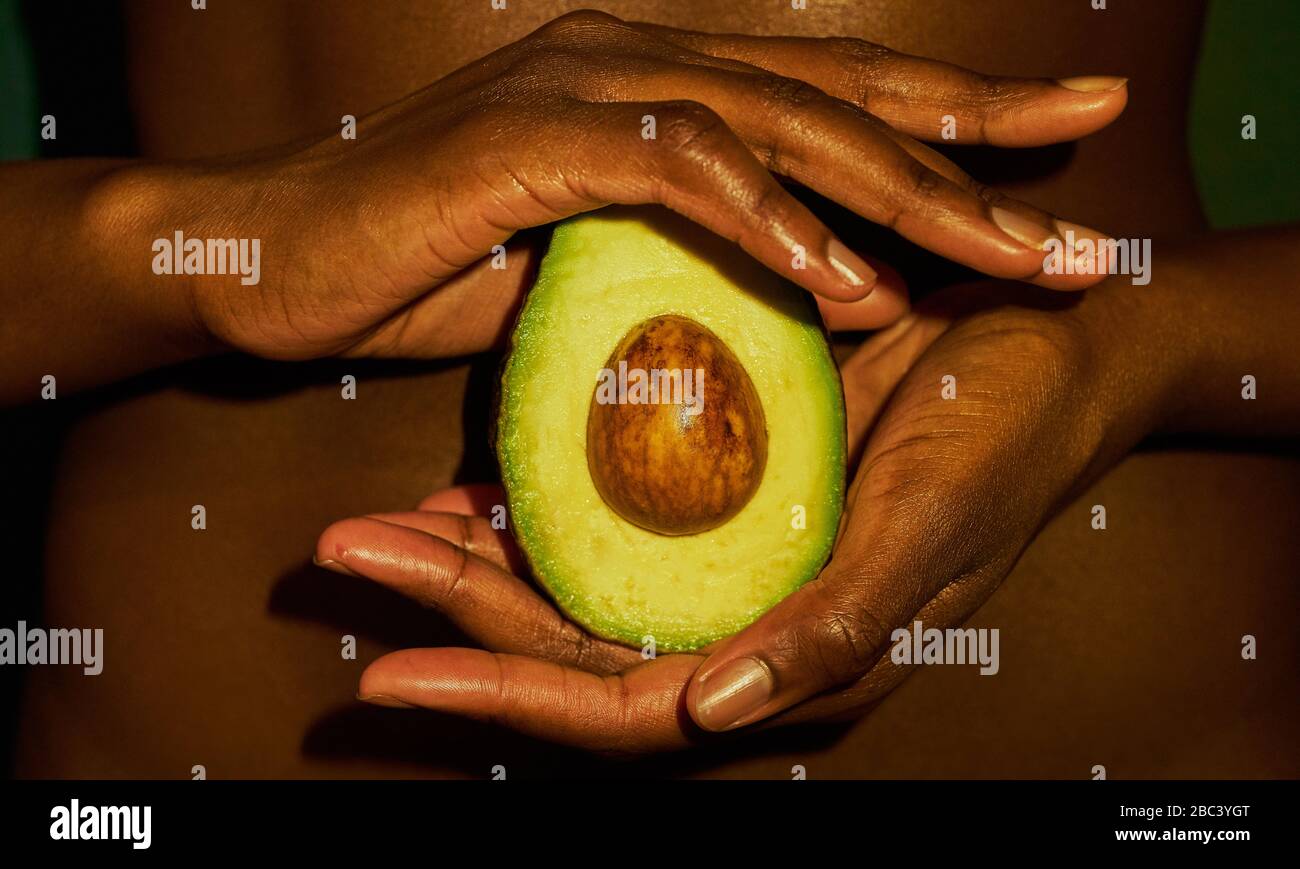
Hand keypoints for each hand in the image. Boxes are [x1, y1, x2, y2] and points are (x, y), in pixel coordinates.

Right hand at [121, 10, 1125, 361]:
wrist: (270, 260)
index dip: (957, 114)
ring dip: (897, 192)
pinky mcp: (534, 136)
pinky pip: (675, 169)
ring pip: (781, 123)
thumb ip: (681, 258)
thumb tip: (778, 288)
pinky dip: (764, 220)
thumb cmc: (428, 266)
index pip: (837, 96)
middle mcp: (639, 59)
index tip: (1064, 142)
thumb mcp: (586, 264)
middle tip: (1088, 174)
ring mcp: (588, 84)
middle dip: (977, 142)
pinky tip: (838, 272)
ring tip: (1004, 255)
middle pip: (842, 96)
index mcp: (662, 86)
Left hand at [312, 273, 1181, 751]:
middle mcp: (747, 621)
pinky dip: (533, 508)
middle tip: (344, 561)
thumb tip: (713, 715)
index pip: (622, 706)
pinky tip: (468, 488)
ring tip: (374, 529)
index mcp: (794, 662)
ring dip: (472, 562)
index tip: (392, 675)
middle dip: (451, 614)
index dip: (505, 696)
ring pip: (573, 584)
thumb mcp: (929, 529)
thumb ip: (831, 629)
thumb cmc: (1005, 433)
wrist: (1051, 338)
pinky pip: (606, 515)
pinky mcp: (723, 486)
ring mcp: (728, 554)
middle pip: (571, 645)